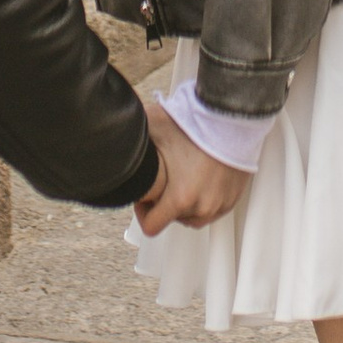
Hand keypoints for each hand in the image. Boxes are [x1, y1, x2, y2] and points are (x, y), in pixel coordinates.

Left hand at [134, 96, 253, 234]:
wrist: (232, 116)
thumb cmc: (196, 123)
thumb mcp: (155, 127)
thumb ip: (130, 136)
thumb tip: (109, 133)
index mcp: (180, 198)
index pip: (152, 227)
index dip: (143, 212)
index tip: (145, 197)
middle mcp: (202, 206)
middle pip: (173, 220)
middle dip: (165, 204)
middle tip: (165, 181)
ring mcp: (220, 204)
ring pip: (194, 217)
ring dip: (185, 204)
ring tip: (182, 179)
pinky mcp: (233, 197)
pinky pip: (213, 209)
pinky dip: (204, 199)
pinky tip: (199, 178)